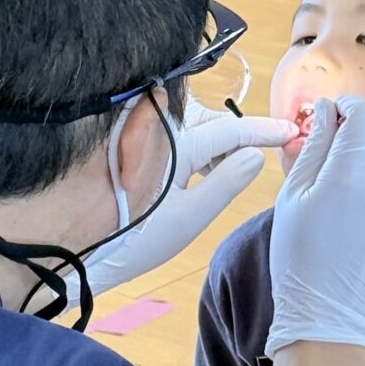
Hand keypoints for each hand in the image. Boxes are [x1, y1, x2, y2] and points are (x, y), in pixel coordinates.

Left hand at [66, 99, 297, 299]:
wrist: (74, 243)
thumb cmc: (132, 237)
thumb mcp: (188, 218)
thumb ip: (225, 184)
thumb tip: (254, 157)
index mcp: (178, 144)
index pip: (232, 129)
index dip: (263, 131)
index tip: (290, 131)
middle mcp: (159, 128)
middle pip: (212, 122)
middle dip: (233, 139)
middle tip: (250, 165)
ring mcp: (142, 132)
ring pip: (192, 126)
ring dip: (212, 145)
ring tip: (216, 179)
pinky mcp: (131, 141)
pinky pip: (173, 133)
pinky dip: (191, 148)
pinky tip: (192, 175)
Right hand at [266, 95, 364, 359]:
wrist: (330, 317)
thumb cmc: (300, 258)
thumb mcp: (293, 197)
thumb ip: (313, 147)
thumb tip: (323, 113)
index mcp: (353, 168)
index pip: (363, 112)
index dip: (344, 107)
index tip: (326, 115)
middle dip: (356, 127)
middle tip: (328, 142)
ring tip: (342, 170)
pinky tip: (356, 198)